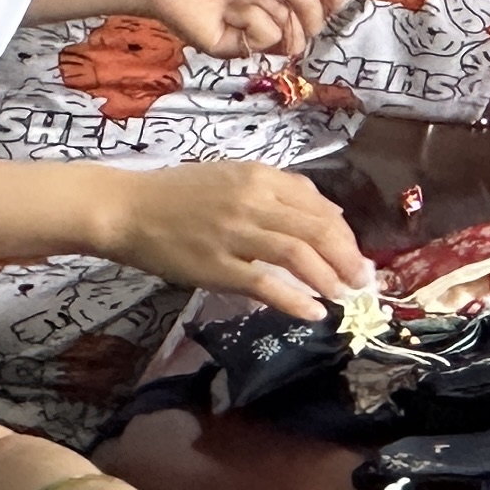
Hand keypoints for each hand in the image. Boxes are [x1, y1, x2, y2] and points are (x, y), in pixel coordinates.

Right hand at [92, 162, 370, 322]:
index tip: (357, 254)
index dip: (346, 234)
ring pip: (299, 255)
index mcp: (261, 177)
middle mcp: (253, 201)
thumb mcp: (235, 177)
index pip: (319, 206)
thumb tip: (330, 217)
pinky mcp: (216, 266)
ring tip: (345, 295)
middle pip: (318, 230)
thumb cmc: (179, 195)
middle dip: (349, 258)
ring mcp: (235, 234)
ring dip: (330, 278)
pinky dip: (295, 300)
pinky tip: (313, 312)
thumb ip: (280, 193)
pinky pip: (266, 284)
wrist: (125, 209)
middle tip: (364, 280)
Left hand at [142, 0, 341, 61]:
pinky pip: (264, 39)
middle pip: (311, 25)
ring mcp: (254, 35)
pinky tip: (230, 12)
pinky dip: (251, 21)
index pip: (315, 6)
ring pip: (291, 35)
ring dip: (272, 9)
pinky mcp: (237, 49)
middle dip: (307, 5)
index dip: (327, 2)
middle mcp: (270, 16)